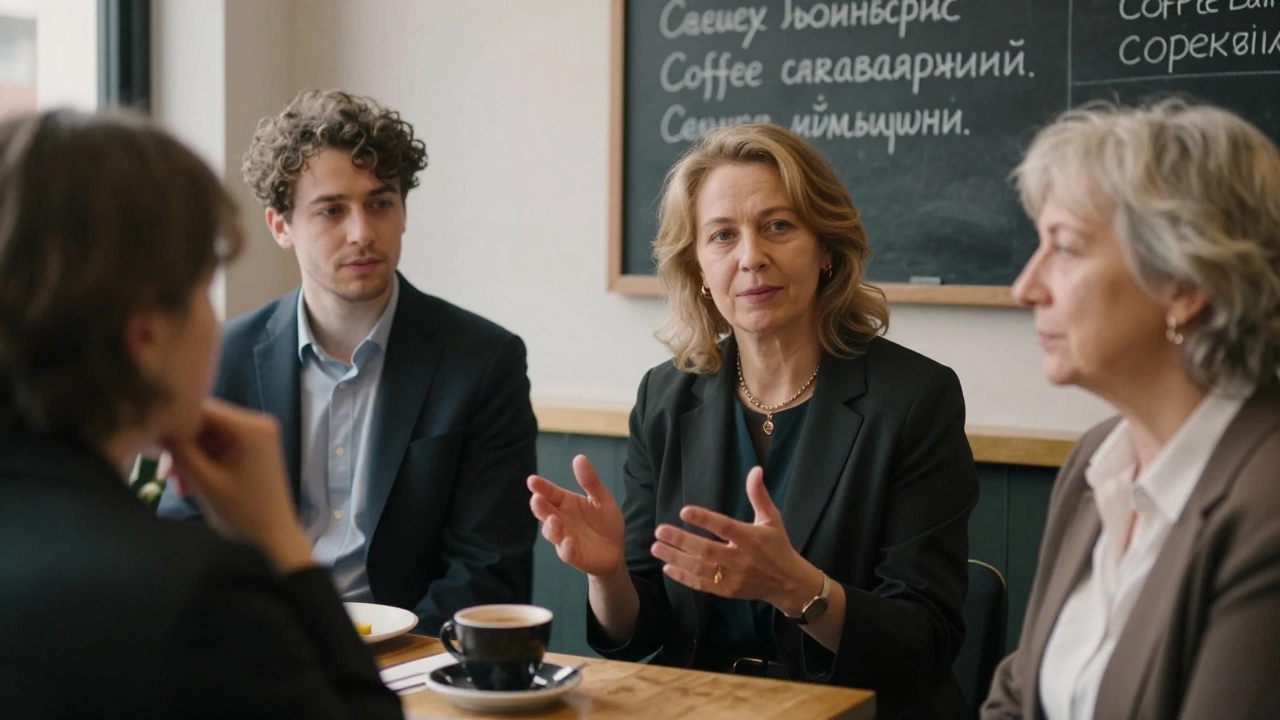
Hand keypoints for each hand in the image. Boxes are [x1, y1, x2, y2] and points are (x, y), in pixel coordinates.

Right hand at [162, 399, 312, 572]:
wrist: (274, 534)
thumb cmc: (242, 511)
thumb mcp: (204, 481)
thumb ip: (179, 451)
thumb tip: (157, 427)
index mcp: (249, 427)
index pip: (201, 409)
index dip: (175, 424)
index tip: (155, 447)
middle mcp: (257, 423)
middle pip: (204, 423)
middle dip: (182, 448)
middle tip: (167, 477)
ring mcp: (257, 434)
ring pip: (208, 436)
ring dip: (190, 459)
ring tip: (181, 487)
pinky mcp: (254, 446)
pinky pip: (220, 445)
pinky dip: (204, 462)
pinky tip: (193, 485)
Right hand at [528, 455, 625, 577]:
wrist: (616, 550)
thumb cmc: (605, 522)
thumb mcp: (602, 498)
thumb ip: (590, 481)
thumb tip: (579, 457)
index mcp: (566, 503)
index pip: (550, 493)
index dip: (541, 487)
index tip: (532, 480)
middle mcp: (561, 519)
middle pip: (545, 512)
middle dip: (539, 507)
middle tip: (536, 499)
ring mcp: (565, 538)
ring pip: (552, 533)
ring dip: (551, 527)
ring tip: (554, 520)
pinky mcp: (573, 555)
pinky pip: (566, 552)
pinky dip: (566, 548)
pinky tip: (568, 541)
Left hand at [652, 466, 821, 613]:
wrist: (788, 583)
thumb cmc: (777, 546)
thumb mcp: (772, 519)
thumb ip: (759, 496)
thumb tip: (755, 470)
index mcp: (751, 539)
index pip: (725, 527)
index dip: (704, 519)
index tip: (684, 511)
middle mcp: (741, 559)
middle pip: (706, 550)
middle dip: (681, 540)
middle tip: (660, 530)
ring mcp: (733, 577)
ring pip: (700, 569)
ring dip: (676, 558)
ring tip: (656, 547)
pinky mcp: (727, 591)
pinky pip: (701, 585)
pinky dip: (683, 577)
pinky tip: (667, 568)